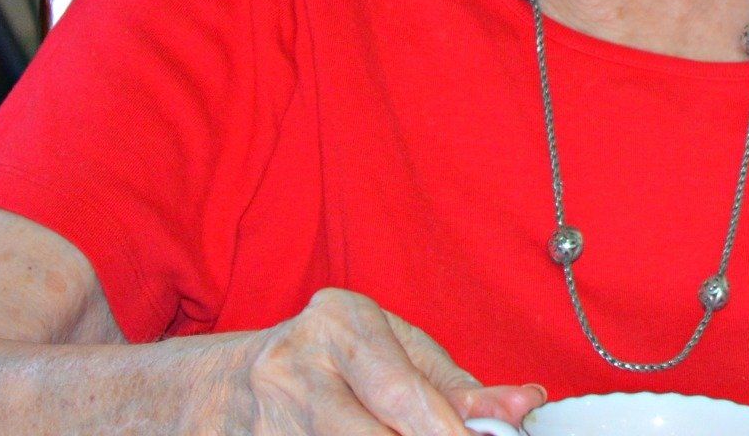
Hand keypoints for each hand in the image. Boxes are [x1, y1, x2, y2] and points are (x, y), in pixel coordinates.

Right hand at [223, 287, 546, 433]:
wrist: (225, 388)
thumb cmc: (329, 360)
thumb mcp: (390, 350)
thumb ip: (454, 384)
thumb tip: (522, 406)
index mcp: (339, 324)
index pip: (403, 392)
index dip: (449, 430)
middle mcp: (296, 368)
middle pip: (377, 435)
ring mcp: (271, 420)